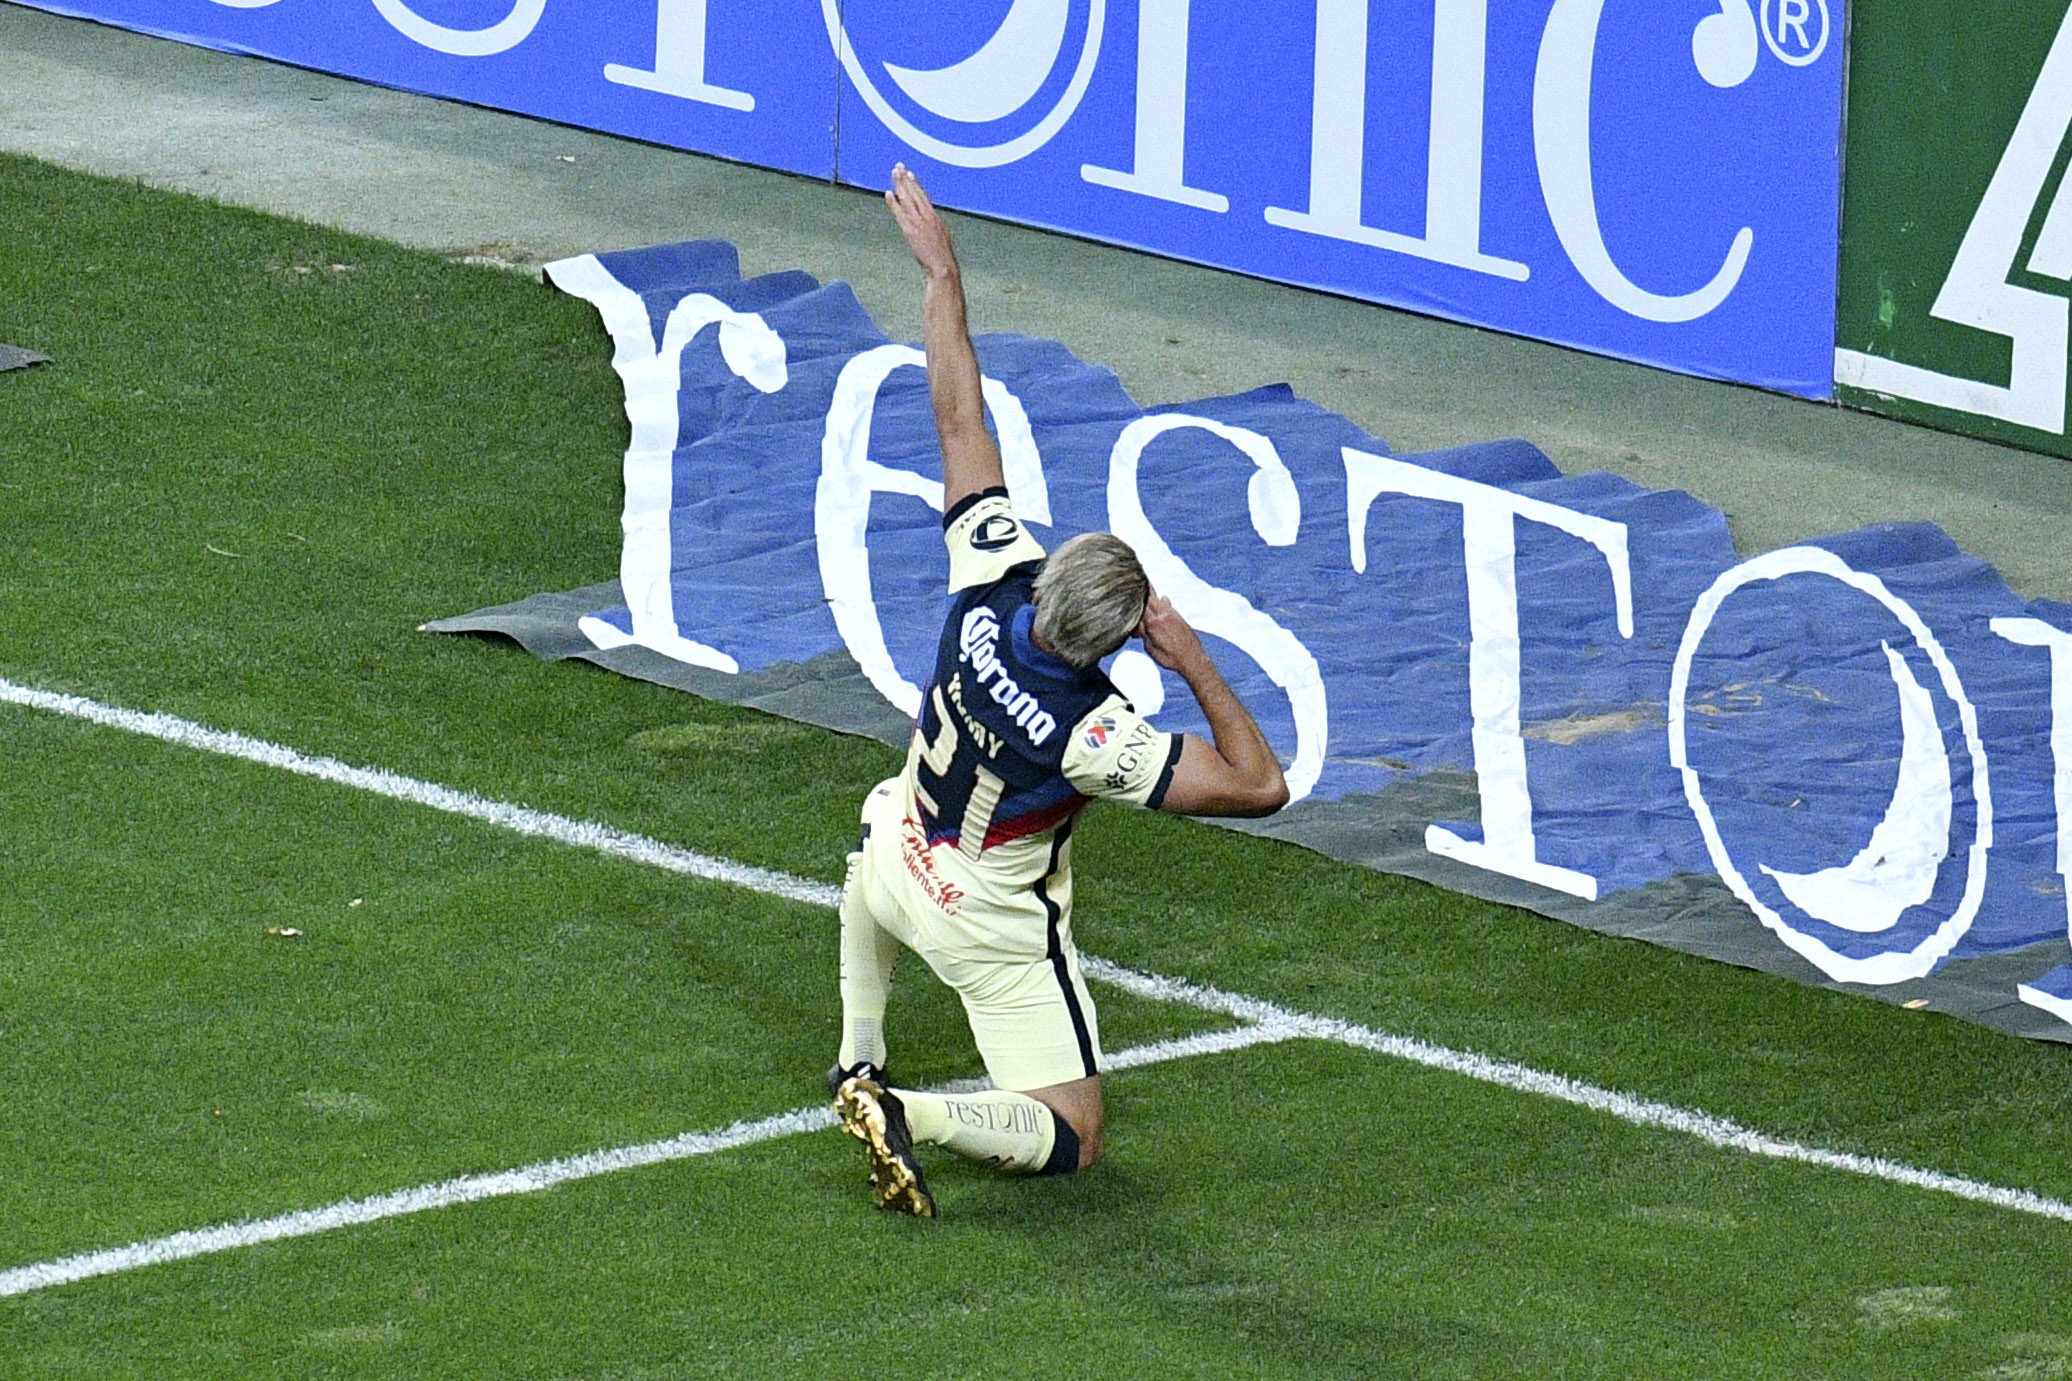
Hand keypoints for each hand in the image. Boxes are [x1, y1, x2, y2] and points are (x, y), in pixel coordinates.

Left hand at [885, 164, 958, 281]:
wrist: (943, 267)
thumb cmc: (942, 257)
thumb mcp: (941, 237)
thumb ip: (933, 227)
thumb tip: (929, 224)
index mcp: (934, 217)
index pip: (923, 196)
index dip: (915, 184)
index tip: (909, 174)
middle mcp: (927, 216)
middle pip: (914, 192)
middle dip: (906, 178)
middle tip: (899, 166)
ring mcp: (918, 222)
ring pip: (907, 198)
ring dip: (900, 184)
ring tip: (894, 172)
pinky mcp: (910, 230)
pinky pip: (900, 213)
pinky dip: (893, 203)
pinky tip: (888, 193)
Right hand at [1136, 593, 1206, 674]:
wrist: (1193, 659)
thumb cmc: (1171, 658)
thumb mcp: (1150, 649)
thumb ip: (1143, 633)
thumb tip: (1138, 623)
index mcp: (1153, 623)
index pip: (1139, 605)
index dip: (1133, 599)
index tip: (1128, 591)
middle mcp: (1163, 615)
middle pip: (1149, 598)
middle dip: (1142, 590)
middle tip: (1137, 582)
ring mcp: (1172, 615)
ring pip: (1160, 600)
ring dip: (1152, 594)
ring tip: (1147, 585)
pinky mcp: (1179, 618)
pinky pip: (1169, 605)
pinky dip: (1164, 601)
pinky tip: (1163, 598)